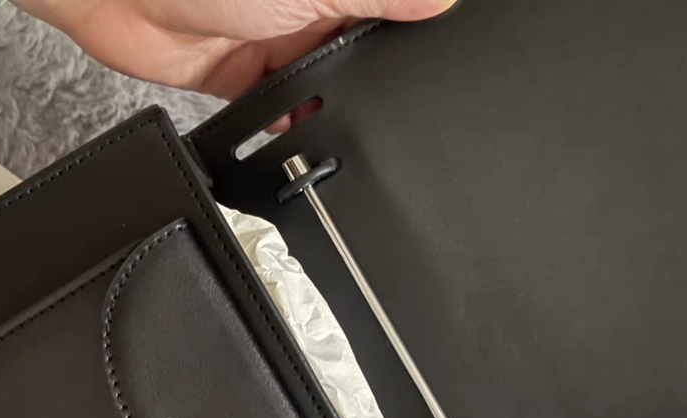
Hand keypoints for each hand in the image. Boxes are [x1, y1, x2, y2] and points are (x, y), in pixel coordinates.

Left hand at [13, 0, 455, 98]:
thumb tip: (440, 2)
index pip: (388, 7)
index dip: (411, 33)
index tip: (437, 65)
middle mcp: (309, 3)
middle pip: (360, 49)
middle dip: (372, 76)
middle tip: (393, 102)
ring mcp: (277, 40)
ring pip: (324, 87)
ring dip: (332, 105)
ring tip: (347, 120)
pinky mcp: (246, 80)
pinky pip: (282, 114)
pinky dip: (293, 128)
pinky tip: (307, 136)